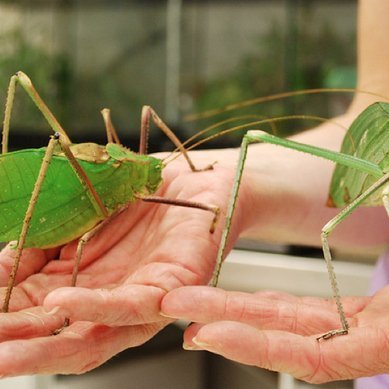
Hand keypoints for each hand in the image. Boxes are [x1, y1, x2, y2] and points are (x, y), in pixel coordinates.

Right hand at [0, 152, 241, 375]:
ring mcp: (140, 302)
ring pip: (92, 338)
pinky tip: (61, 303)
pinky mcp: (172, 287)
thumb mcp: (71, 219)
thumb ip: (34, 247)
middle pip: (57, 341)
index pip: (29, 318)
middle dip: (14, 352)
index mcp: (78, 289)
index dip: (1, 325)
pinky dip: (96, 306)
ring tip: (3, 352)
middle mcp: (107, 304)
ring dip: (45, 348)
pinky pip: (134, 305)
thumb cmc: (135, 199)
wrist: (192, 179)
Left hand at [160, 203, 388, 382]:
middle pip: (298, 343)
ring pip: (303, 328)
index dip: (267, 345)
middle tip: (176, 310)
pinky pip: (323, 313)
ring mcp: (386, 324)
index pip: (328, 354)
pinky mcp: (387, 306)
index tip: (212, 332)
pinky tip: (251, 299)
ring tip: (195, 305)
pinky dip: (280, 306)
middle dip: (235, 327)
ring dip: (247, 316)